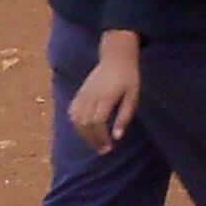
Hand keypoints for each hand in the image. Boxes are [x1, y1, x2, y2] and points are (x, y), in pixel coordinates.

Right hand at [67, 37, 140, 153]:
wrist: (116, 56)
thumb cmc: (128, 76)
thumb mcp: (133, 95)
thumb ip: (125, 116)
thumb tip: (117, 137)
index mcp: (106, 96)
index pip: (97, 122)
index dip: (100, 138)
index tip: (108, 147)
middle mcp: (92, 95)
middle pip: (85, 123)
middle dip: (92, 140)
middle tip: (102, 149)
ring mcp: (83, 93)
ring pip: (76, 119)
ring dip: (83, 134)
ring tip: (94, 141)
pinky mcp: (80, 92)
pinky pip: (72, 110)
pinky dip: (75, 123)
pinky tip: (84, 129)